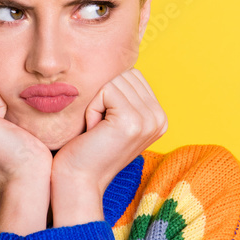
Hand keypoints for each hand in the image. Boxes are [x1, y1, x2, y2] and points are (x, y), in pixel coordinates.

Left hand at [51, 68, 167, 218]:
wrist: (78, 180)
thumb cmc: (88, 148)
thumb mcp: (114, 118)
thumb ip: (126, 95)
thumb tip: (121, 60)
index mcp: (160, 116)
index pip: (133, 75)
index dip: (111, 93)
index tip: (107, 123)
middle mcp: (160, 118)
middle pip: (125, 75)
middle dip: (104, 96)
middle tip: (100, 127)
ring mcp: (148, 120)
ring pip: (114, 81)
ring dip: (97, 103)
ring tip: (97, 129)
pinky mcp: (131, 121)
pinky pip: (105, 90)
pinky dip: (92, 108)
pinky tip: (94, 130)